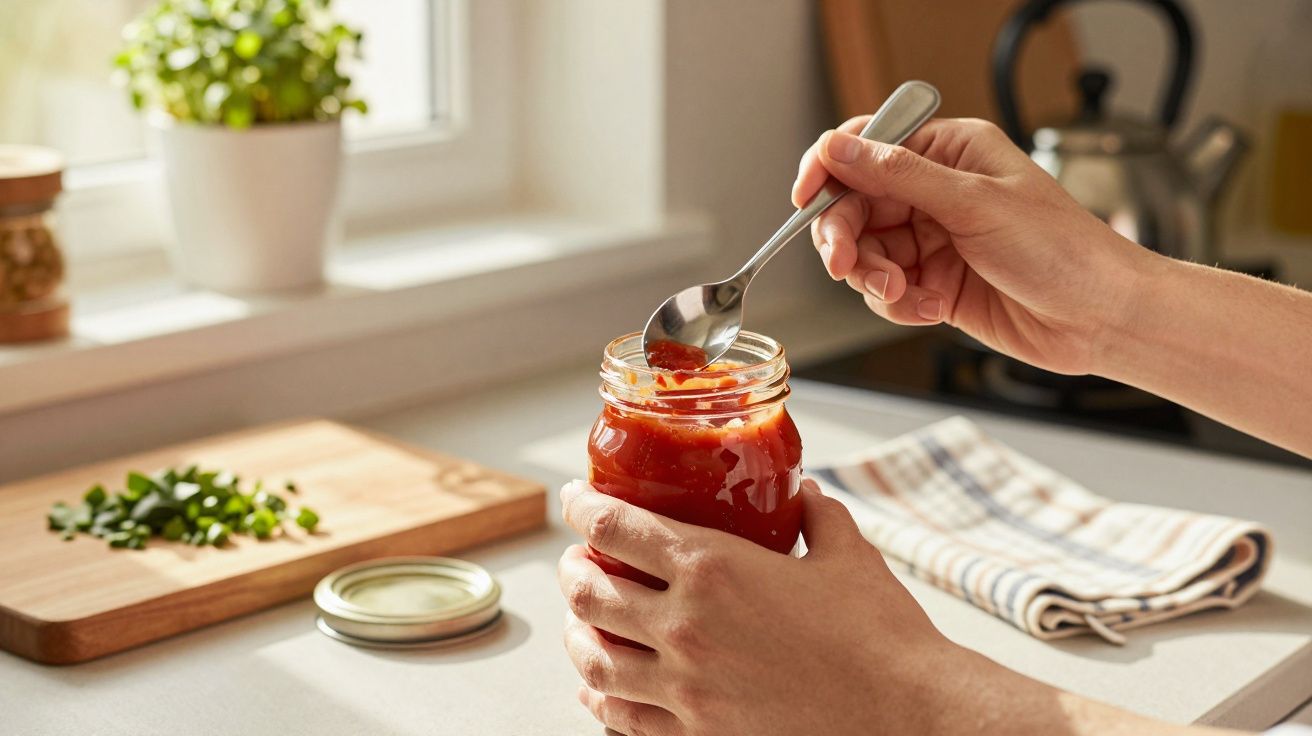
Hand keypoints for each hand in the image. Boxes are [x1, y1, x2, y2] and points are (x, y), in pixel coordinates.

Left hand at [556, 479, 964, 734]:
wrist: (907, 718)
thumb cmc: (882, 637)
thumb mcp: (847, 554)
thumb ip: (817, 516)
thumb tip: (804, 494)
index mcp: (713, 570)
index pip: (617, 527)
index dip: (584, 507)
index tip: (576, 499)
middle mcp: (685, 627)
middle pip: (591, 592)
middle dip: (572, 569)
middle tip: (575, 559)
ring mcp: (686, 688)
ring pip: (595, 658)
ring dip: (575, 633)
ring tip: (576, 620)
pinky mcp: (698, 735)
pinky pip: (624, 717)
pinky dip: (600, 696)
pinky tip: (597, 688)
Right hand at [792, 117, 1150, 375]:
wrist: (1099, 317)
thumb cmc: (1062, 249)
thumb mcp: (974, 203)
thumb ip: (899, 175)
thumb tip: (840, 148)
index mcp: (950, 153)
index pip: (868, 147)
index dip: (829, 169)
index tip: (805, 197)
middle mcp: (935, 193)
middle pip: (855, 207)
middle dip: (846, 239)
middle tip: (844, 264)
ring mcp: (932, 240)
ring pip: (865, 254)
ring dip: (874, 278)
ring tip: (903, 293)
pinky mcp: (933, 284)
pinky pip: (886, 292)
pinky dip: (898, 304)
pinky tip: (930, 308)